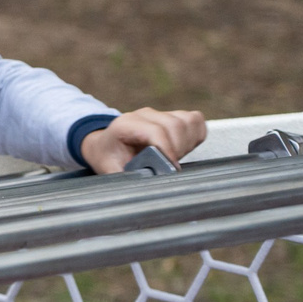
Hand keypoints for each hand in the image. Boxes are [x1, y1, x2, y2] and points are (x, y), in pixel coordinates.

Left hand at [80, 107, 207, 173]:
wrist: (107, 146)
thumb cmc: (109, 158)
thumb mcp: (111, 170)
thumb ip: (128, 177)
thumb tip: (146, 188)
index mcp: (126, 124)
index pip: (156, 132)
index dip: (168, 151)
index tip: (172, 169)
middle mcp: (144, 115)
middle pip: (175, 126)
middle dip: (178, 149)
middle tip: (170, 166)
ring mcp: (160, 113)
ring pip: (188, 122)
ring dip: (187, 143)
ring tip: (174, 158)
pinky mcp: (173, 115)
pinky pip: (194, 121)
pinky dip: (195, 136)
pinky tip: (183, 148)